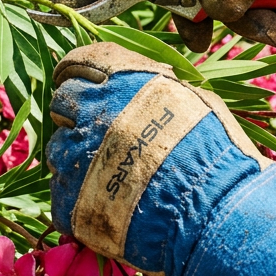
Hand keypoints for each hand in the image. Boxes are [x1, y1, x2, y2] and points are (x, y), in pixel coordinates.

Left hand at [47, 43, 275, 275]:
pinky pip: (60, 192)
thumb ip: (152, 88)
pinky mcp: (70, 200)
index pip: (79, 62)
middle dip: (74, 113)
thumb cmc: (218, 153)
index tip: (71, 79)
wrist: (216, 213)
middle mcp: (93, 112)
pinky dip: (77, 197)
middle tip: (95, 132)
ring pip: (58, 148)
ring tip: (107, 174)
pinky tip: (104, 203)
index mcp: (122, 81)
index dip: (73, 71)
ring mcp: (77, 157)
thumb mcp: (192, 100)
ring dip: (75, 156)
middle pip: (62, 102)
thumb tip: (137, 86)